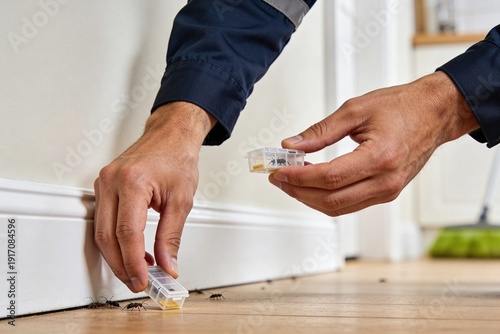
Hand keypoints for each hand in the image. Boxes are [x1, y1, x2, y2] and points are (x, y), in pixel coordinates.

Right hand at [94, 102, 214, 291]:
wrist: (170, 136)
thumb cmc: (177, 158)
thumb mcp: (181, 200)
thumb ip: (172, 237)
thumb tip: (167, 265)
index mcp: (133, 182)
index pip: (127, 233)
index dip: (134, 261)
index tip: (143, 279)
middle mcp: (112, 181)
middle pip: (107, 236)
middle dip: (121, 265)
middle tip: (138, 281)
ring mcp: (104, 182)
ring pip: (101, 230)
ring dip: (117, 255)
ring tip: (138, 269)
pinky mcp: (104, 185)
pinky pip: (103, 219)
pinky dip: (115, 239)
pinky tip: (131, 249)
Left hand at [269, 71, 478, 215]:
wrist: (433, 113)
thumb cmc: (401, 107)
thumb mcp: (355, 110)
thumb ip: (320, 131)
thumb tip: (292, 145)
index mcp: (381, 157)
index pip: (329, 177)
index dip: (298, 177)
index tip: (279, 171)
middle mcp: (386, 181)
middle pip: (331, 199)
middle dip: (298, 191)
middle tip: (278, 178)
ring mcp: (388, 191)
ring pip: (339, 207)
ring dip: (309, 197)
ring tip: (291, 181)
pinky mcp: (387, 193)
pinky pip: (349, 204)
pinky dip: (326, 198)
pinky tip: (312, 184)